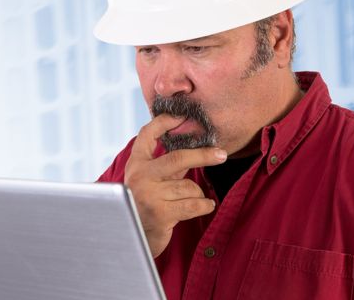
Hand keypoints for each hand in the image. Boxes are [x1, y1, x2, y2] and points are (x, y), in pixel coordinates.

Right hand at [125, 114, 227, 257]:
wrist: (132, 237)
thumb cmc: (147, 204)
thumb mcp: (151, 179)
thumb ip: (167, 164)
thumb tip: (196, 146)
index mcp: (136, 163)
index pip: (147, 134)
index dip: (164, 121)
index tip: (181, 115)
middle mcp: (139, 176)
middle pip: (178, 158)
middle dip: (203, 155)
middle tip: (221, 154)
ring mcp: (149, 195)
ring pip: (189, 186)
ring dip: (197, 194)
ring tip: (194, 200)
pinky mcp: (160, 213)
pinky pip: (193, 204)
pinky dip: (204, 205)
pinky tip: (205, 206)